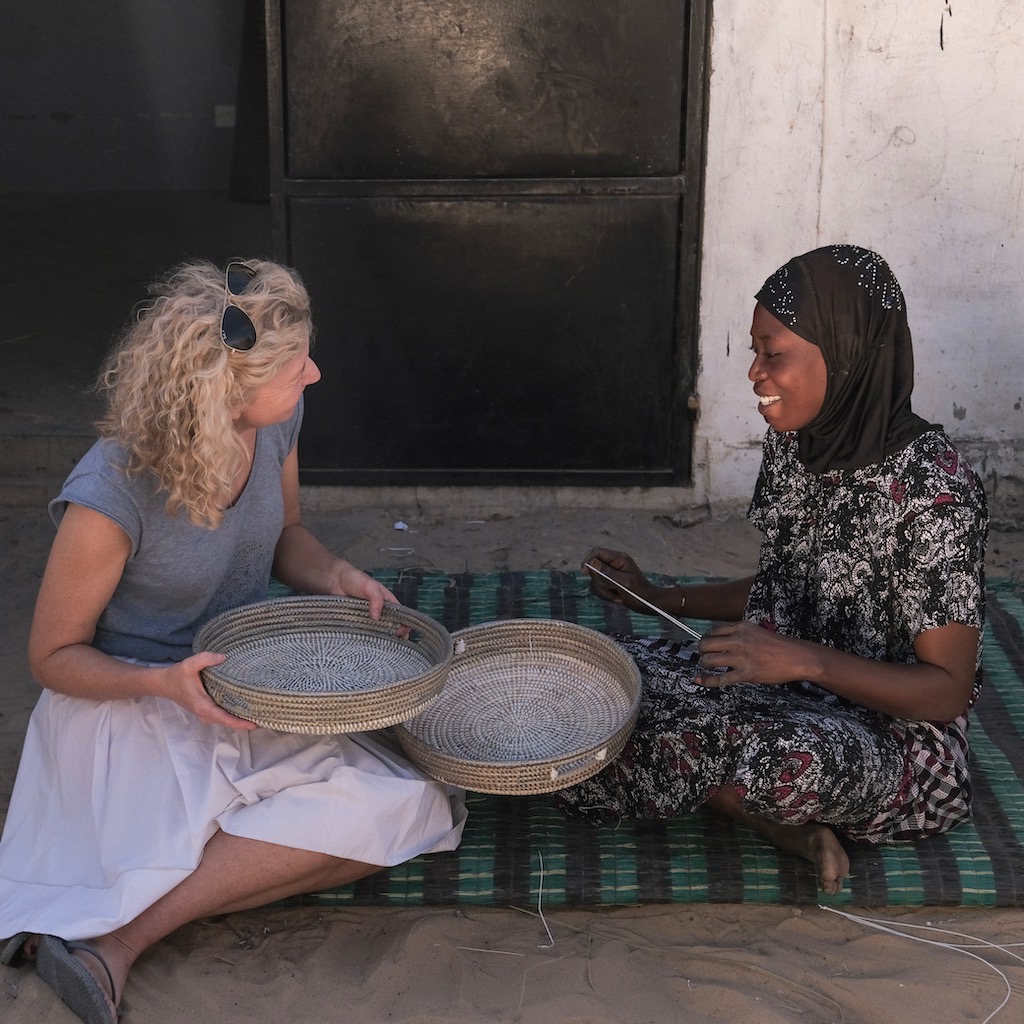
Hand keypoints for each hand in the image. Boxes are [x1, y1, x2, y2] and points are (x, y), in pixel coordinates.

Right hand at [160, 651, 258, 729]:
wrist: (164, 683)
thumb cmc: (177, 676)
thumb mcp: (189, 664)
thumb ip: (206, 659)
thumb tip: (224, 657)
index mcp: (203, 707)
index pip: (225, 719)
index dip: (240, 723)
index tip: (255, 725)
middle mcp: (206, 714)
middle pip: (228, 722)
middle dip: (245, 722)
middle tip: (265, 718)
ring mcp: (206, 714)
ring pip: (226, 720)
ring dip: (241, 719)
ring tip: (259, 714)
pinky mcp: (206, 710)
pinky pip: (223, 716)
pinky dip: (234, 715)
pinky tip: (246, 708)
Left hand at [332, 565, 409, 637]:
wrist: (335, 580)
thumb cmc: (355, 579)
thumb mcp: (369, 586)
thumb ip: (376, 600)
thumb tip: (376, 617)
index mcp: (387, 601)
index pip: (401, 615)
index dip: (404, 624)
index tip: (401, 631)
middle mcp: (380, 611)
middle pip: (391, 626)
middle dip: (393, 635)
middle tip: (391, 642)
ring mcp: (368, 617)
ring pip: (377, 631)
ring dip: (379, 637)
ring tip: (379, 644)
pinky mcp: (356, 621)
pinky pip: (362, 631)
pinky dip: (364, 636)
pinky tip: (365, 642)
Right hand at [581, 547, 658, 609]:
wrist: (649, 604)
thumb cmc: (639, 593)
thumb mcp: (623, 582)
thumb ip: (607, 572)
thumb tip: (591, 562)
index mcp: (619, 559)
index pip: (597, 552)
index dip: (588, 561)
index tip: (584, 573)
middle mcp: (614, 564)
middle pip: (594, 568)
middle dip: (600, 582)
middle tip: (613, 589)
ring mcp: (611, 574)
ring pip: (595, 580)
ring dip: (603, 591)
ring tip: (618, 596)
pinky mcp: (610, 583)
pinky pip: (598, 588)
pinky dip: (605, 595)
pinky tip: (617, 598)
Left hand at [695, 620, 811, 686]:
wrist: (797, 657)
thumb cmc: (778, 646)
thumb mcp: (756, 631)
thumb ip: (738, 634)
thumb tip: (719, 641)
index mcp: (741, 627)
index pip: (712, 631)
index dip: (705, 639)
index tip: (706, 645)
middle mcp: (739, 640)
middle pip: (706, 644)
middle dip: (701, 651)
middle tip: (704, 656)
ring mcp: (742, 657)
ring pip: (710, 660)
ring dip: (704, 664)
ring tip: (707, 667)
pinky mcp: (747, 673)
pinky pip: (721, 678)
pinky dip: (708, 680)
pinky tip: (700, 681)